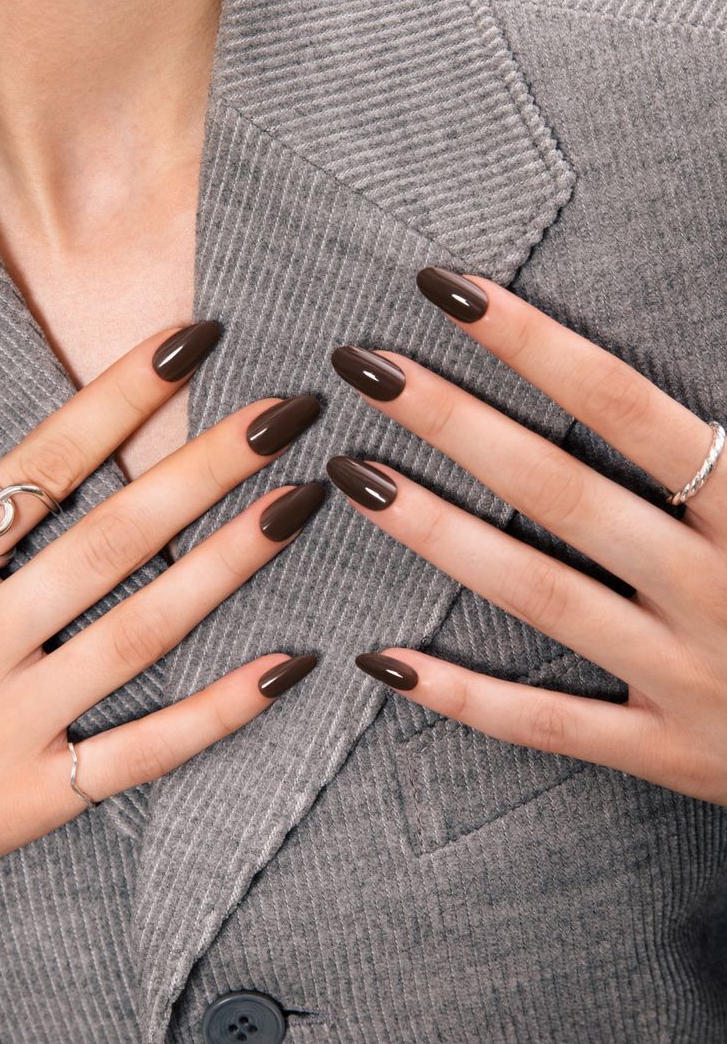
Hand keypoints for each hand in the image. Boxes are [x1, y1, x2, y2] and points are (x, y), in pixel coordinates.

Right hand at [0, 322, 322, 860]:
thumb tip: (19, 468)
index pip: (40, 466)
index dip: (118, 398)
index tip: (195, 341)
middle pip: (109, 538)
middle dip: (202, 468)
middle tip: (287, 412)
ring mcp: (8, 720)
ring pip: (138, 632)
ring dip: (225, 564)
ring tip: (299, 503)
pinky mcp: (36, 796)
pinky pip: (143, 752)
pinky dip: (218, 712)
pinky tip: (289, 664)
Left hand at [329, 267, 726, 803]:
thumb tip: (694, 375)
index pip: (629, 407)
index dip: (536, 344)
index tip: (447, 291)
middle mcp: (719, 586)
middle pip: (563, 491)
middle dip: (457, 421)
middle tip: (364, 365)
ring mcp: (689, 675)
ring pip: (541, 597)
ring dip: (439, 535)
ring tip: (354, 477)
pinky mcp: (668, 752)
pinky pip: (550, 725)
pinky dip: (466, 699)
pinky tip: (383, 662)